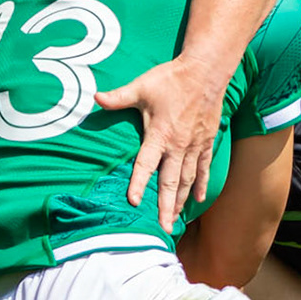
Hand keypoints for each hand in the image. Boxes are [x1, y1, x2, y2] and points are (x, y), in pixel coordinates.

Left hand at [97, 52, 228, 229]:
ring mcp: (194, 145)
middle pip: (170, 182)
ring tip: (175, 220)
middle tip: (163, 228)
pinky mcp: (206, 142)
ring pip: (187, 180)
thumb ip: (119, 97)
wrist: (206, 71)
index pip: (146, 164)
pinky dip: (201, 185)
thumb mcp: (142, 86)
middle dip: (165, 206)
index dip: (138, 183)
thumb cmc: (171, 79)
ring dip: (180, 201)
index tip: (132, 202)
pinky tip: (198, 200)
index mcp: (159, 134)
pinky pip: (203, 168)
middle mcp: (178, 145)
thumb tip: (94, 97)